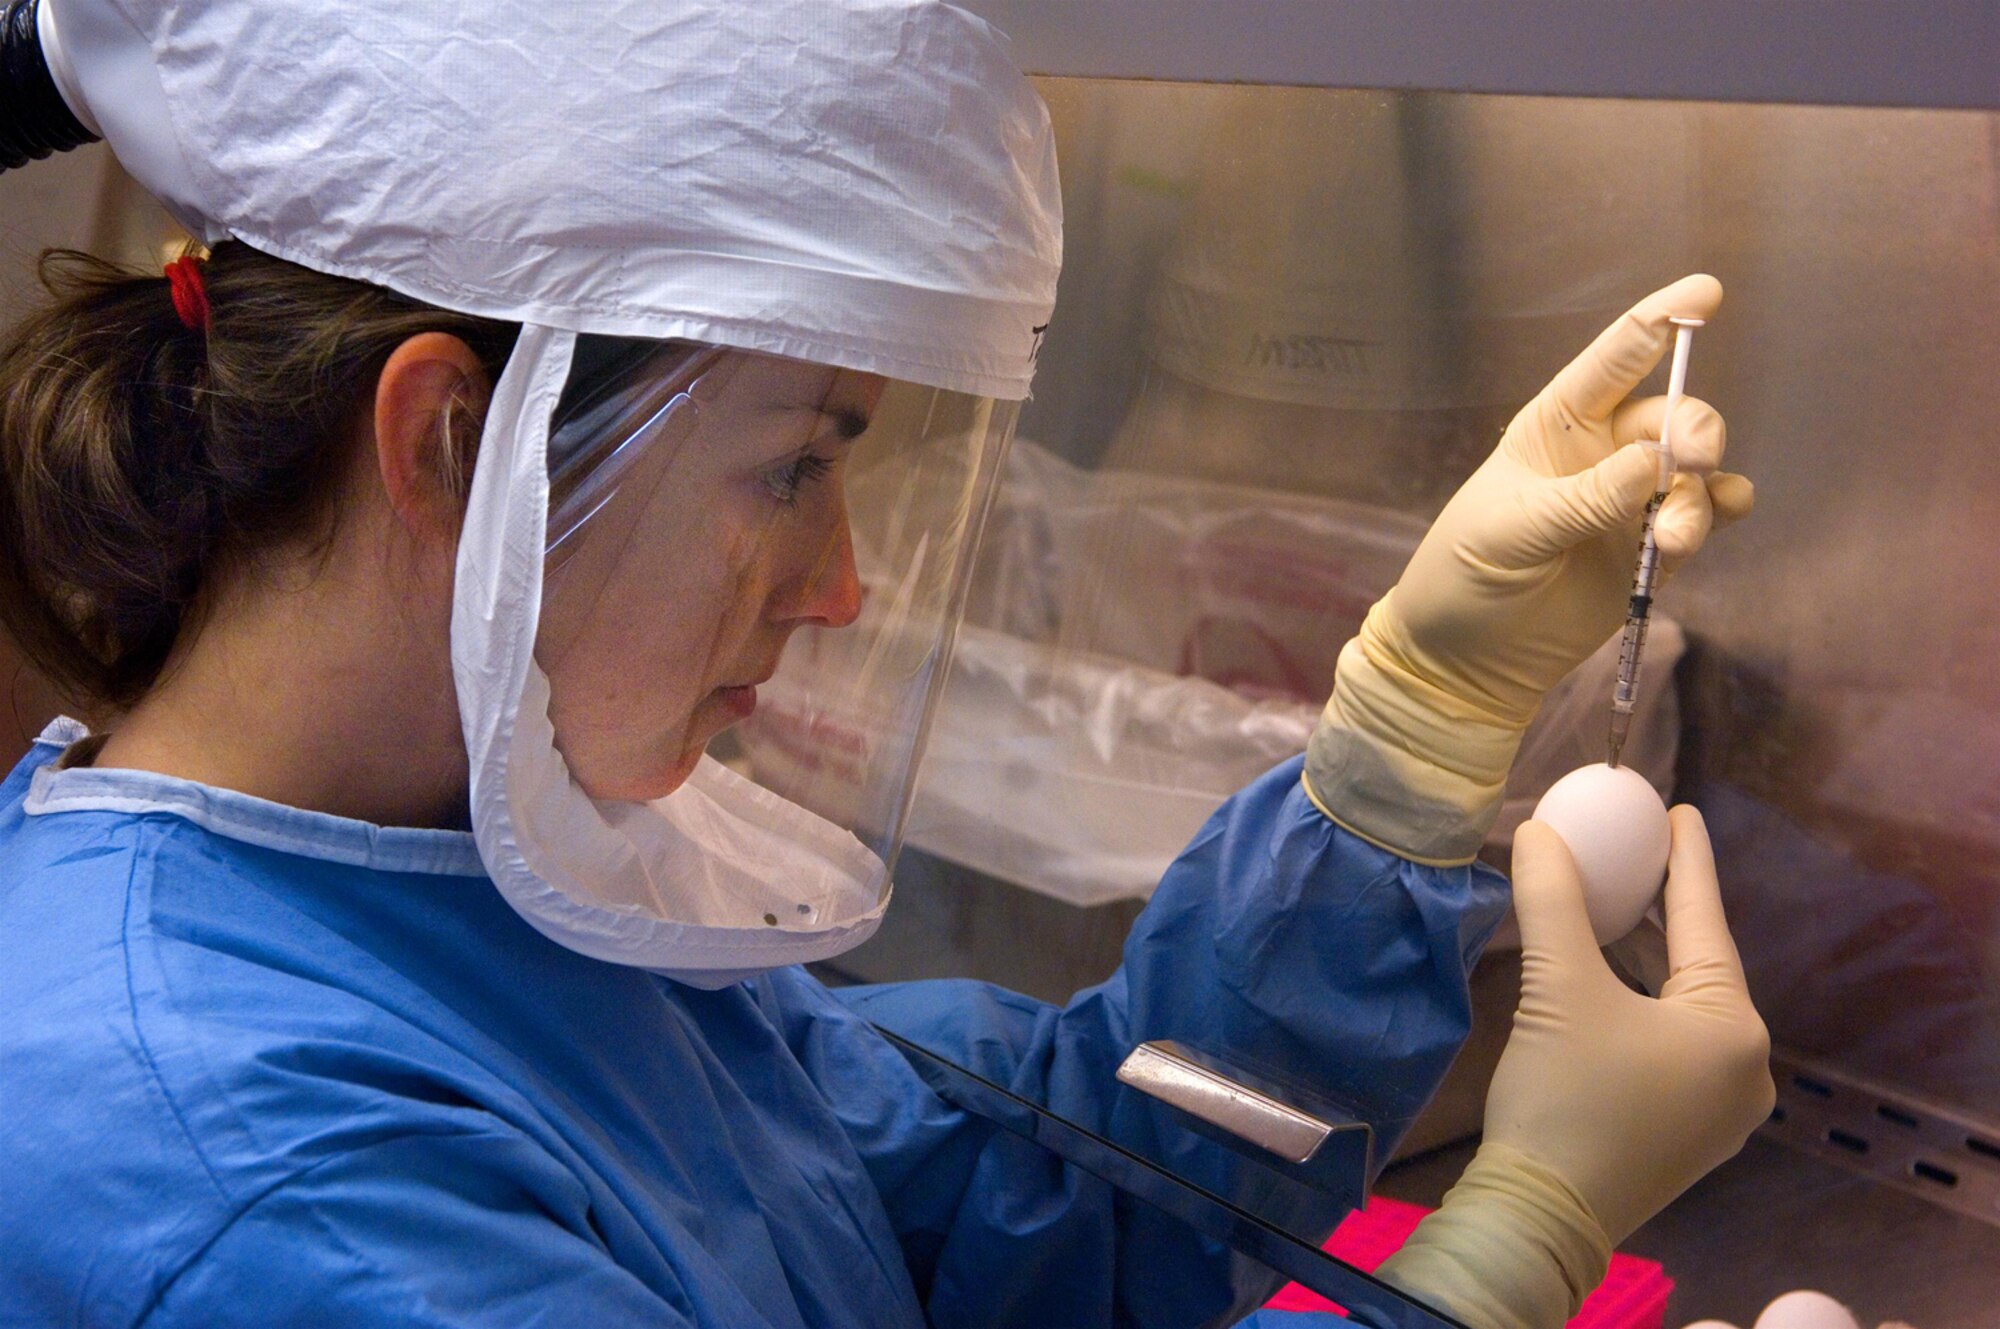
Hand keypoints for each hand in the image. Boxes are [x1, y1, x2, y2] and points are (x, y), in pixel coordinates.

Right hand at [1374, 808, 1773, 1328]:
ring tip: (1618, 908)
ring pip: (1684, 1008)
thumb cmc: (1565, 1098)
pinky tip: (1611, 983)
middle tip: (1634, 853)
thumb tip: (1539, 831)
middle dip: (1663, 910)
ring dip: (1648, 959)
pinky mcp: (1687, 1135)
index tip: (1678, 808)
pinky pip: (1673, 1046)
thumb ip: (1553, 900)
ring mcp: (1722, 1111)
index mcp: (1733, 1030)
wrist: (1542, 1216)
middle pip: (1699, 966)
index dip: (1687, 860)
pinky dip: (1643, 1004)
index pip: (1705, 922)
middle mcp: (1746, 1070)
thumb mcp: (1558, 988)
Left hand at [1379, 274, 1748, 725]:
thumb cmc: (1465, 577)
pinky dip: (1723, 510)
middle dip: (1695, 427)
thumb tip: (1654, 464)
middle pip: (1672, 416)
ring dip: (1698, 495)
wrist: (1466, 659)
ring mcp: (1632, 500)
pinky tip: (1722, 514)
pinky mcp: (1652, 549)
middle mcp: (1602, 453)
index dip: (1660, 321)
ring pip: (1695, 470)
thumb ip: (1583, 499)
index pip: (1615, 358)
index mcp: (1556, 425)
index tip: (1706, 292)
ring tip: (1668, 539)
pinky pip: (1707, 513)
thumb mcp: (1509, 531)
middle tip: (1694, 460)